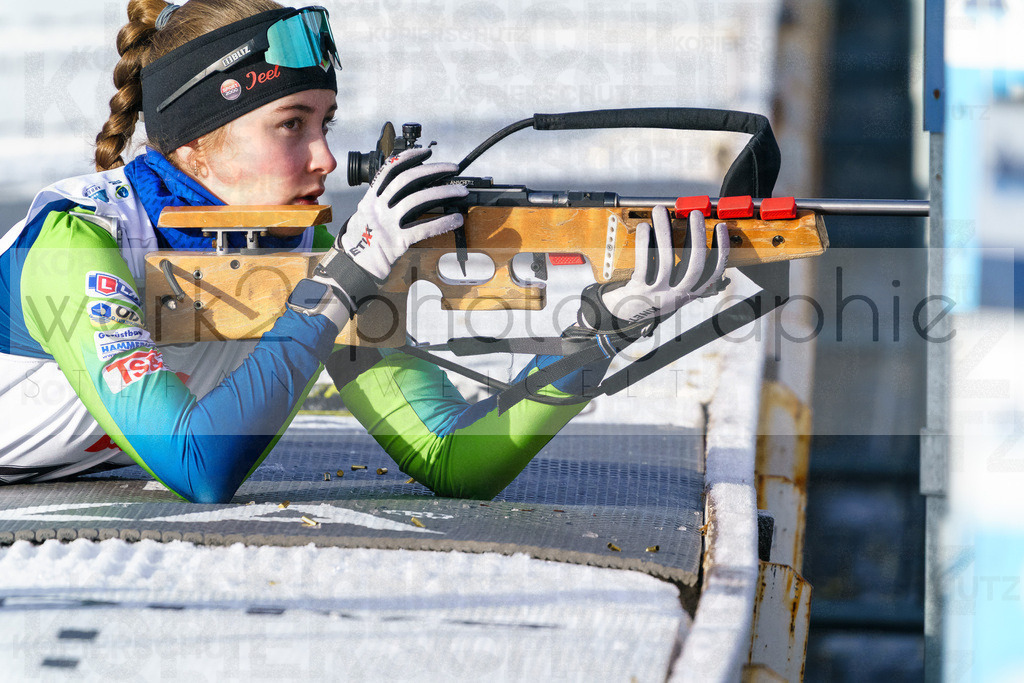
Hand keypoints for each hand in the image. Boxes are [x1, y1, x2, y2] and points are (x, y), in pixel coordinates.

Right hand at [340, 146, 467, 279]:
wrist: (354, 263)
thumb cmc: (363, 238)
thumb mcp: (367, 212)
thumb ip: (384, 199)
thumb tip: (410, 186)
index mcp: (371, 198)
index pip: (390, 169)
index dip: (409, 157)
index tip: (426, 152)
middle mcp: (378, 207)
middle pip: (408, 180)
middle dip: (433, 170)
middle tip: (452, 168)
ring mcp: (387, 224)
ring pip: (417, 200)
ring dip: (443, 193)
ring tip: (460, 192)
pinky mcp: (396, 241)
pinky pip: (423, 229)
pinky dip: (442, 223)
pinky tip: (455, 220)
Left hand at [572, 205, 729, 351]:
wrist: (624, 315)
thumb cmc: (651, 293)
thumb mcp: (673, 287)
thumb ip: (683, 269)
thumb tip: (691, 231)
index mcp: (689, 293)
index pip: (713, 272)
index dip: (721, 249)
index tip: (720, 227)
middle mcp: (677, 296)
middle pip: (694, 265)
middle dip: (697, 236)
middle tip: (696, 213)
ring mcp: (658, 295)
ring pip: (666, 260)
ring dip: (665, 231)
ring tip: (661, 211)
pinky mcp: (639, 291)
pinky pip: (643, 263)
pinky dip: (644, 243)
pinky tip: (644, 227)